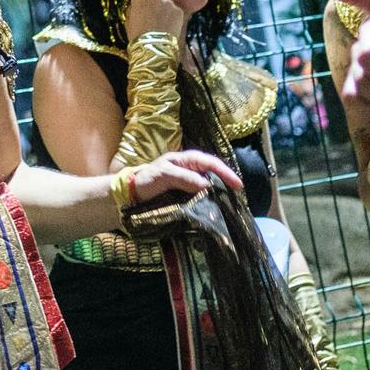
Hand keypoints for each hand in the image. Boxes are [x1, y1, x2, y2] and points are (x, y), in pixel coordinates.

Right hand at [126, 0, 188, 45]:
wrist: (154, 48)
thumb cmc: (138, 36)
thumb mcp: (128, 21)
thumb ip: (132, 9)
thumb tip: (135, 7)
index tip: (140, 5)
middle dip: (152, 4)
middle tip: (150, 18)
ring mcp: (169, 2)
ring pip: (165, 4)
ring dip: (163, 11)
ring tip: (160, 25)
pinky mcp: (179, 11)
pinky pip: (174, 11)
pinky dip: (172, 17)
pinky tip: (167, 28)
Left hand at [130, 149, 244, 204]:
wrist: (130, 196)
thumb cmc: (146, 181)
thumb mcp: (164, 175)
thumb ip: (184, 178)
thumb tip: (206, 184)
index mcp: (186, 160)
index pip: (210, 163)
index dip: (225, 172)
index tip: (237, 185)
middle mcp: (190, 170)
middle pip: (214, 174)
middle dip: (226, 182)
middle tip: (238, 196)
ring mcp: (188, 184)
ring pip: (210, 186)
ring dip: (220, 193)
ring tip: (231, 203)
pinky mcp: (185, 197)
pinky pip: (202, 197)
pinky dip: (210, 202)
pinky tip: (216, 209)